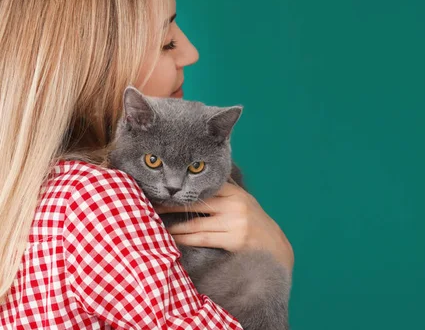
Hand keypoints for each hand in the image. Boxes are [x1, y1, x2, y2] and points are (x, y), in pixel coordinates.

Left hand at [155, 183, 293, 272]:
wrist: (274, 245)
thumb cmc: (253, 221)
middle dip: (171, 206)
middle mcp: (234, 204)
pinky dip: (185, 239)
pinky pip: (203, 238)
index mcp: (234, 191)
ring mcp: (235, 222)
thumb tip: (195, 180)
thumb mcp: (242, 200)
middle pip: (195, 204)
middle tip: (150, 206)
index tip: (161, 191)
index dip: (181, 191)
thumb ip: (223, 191)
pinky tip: (172, 239)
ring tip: (155, 226)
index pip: (203, 188)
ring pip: (196, 224)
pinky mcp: (235, 239)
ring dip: (173, 227)